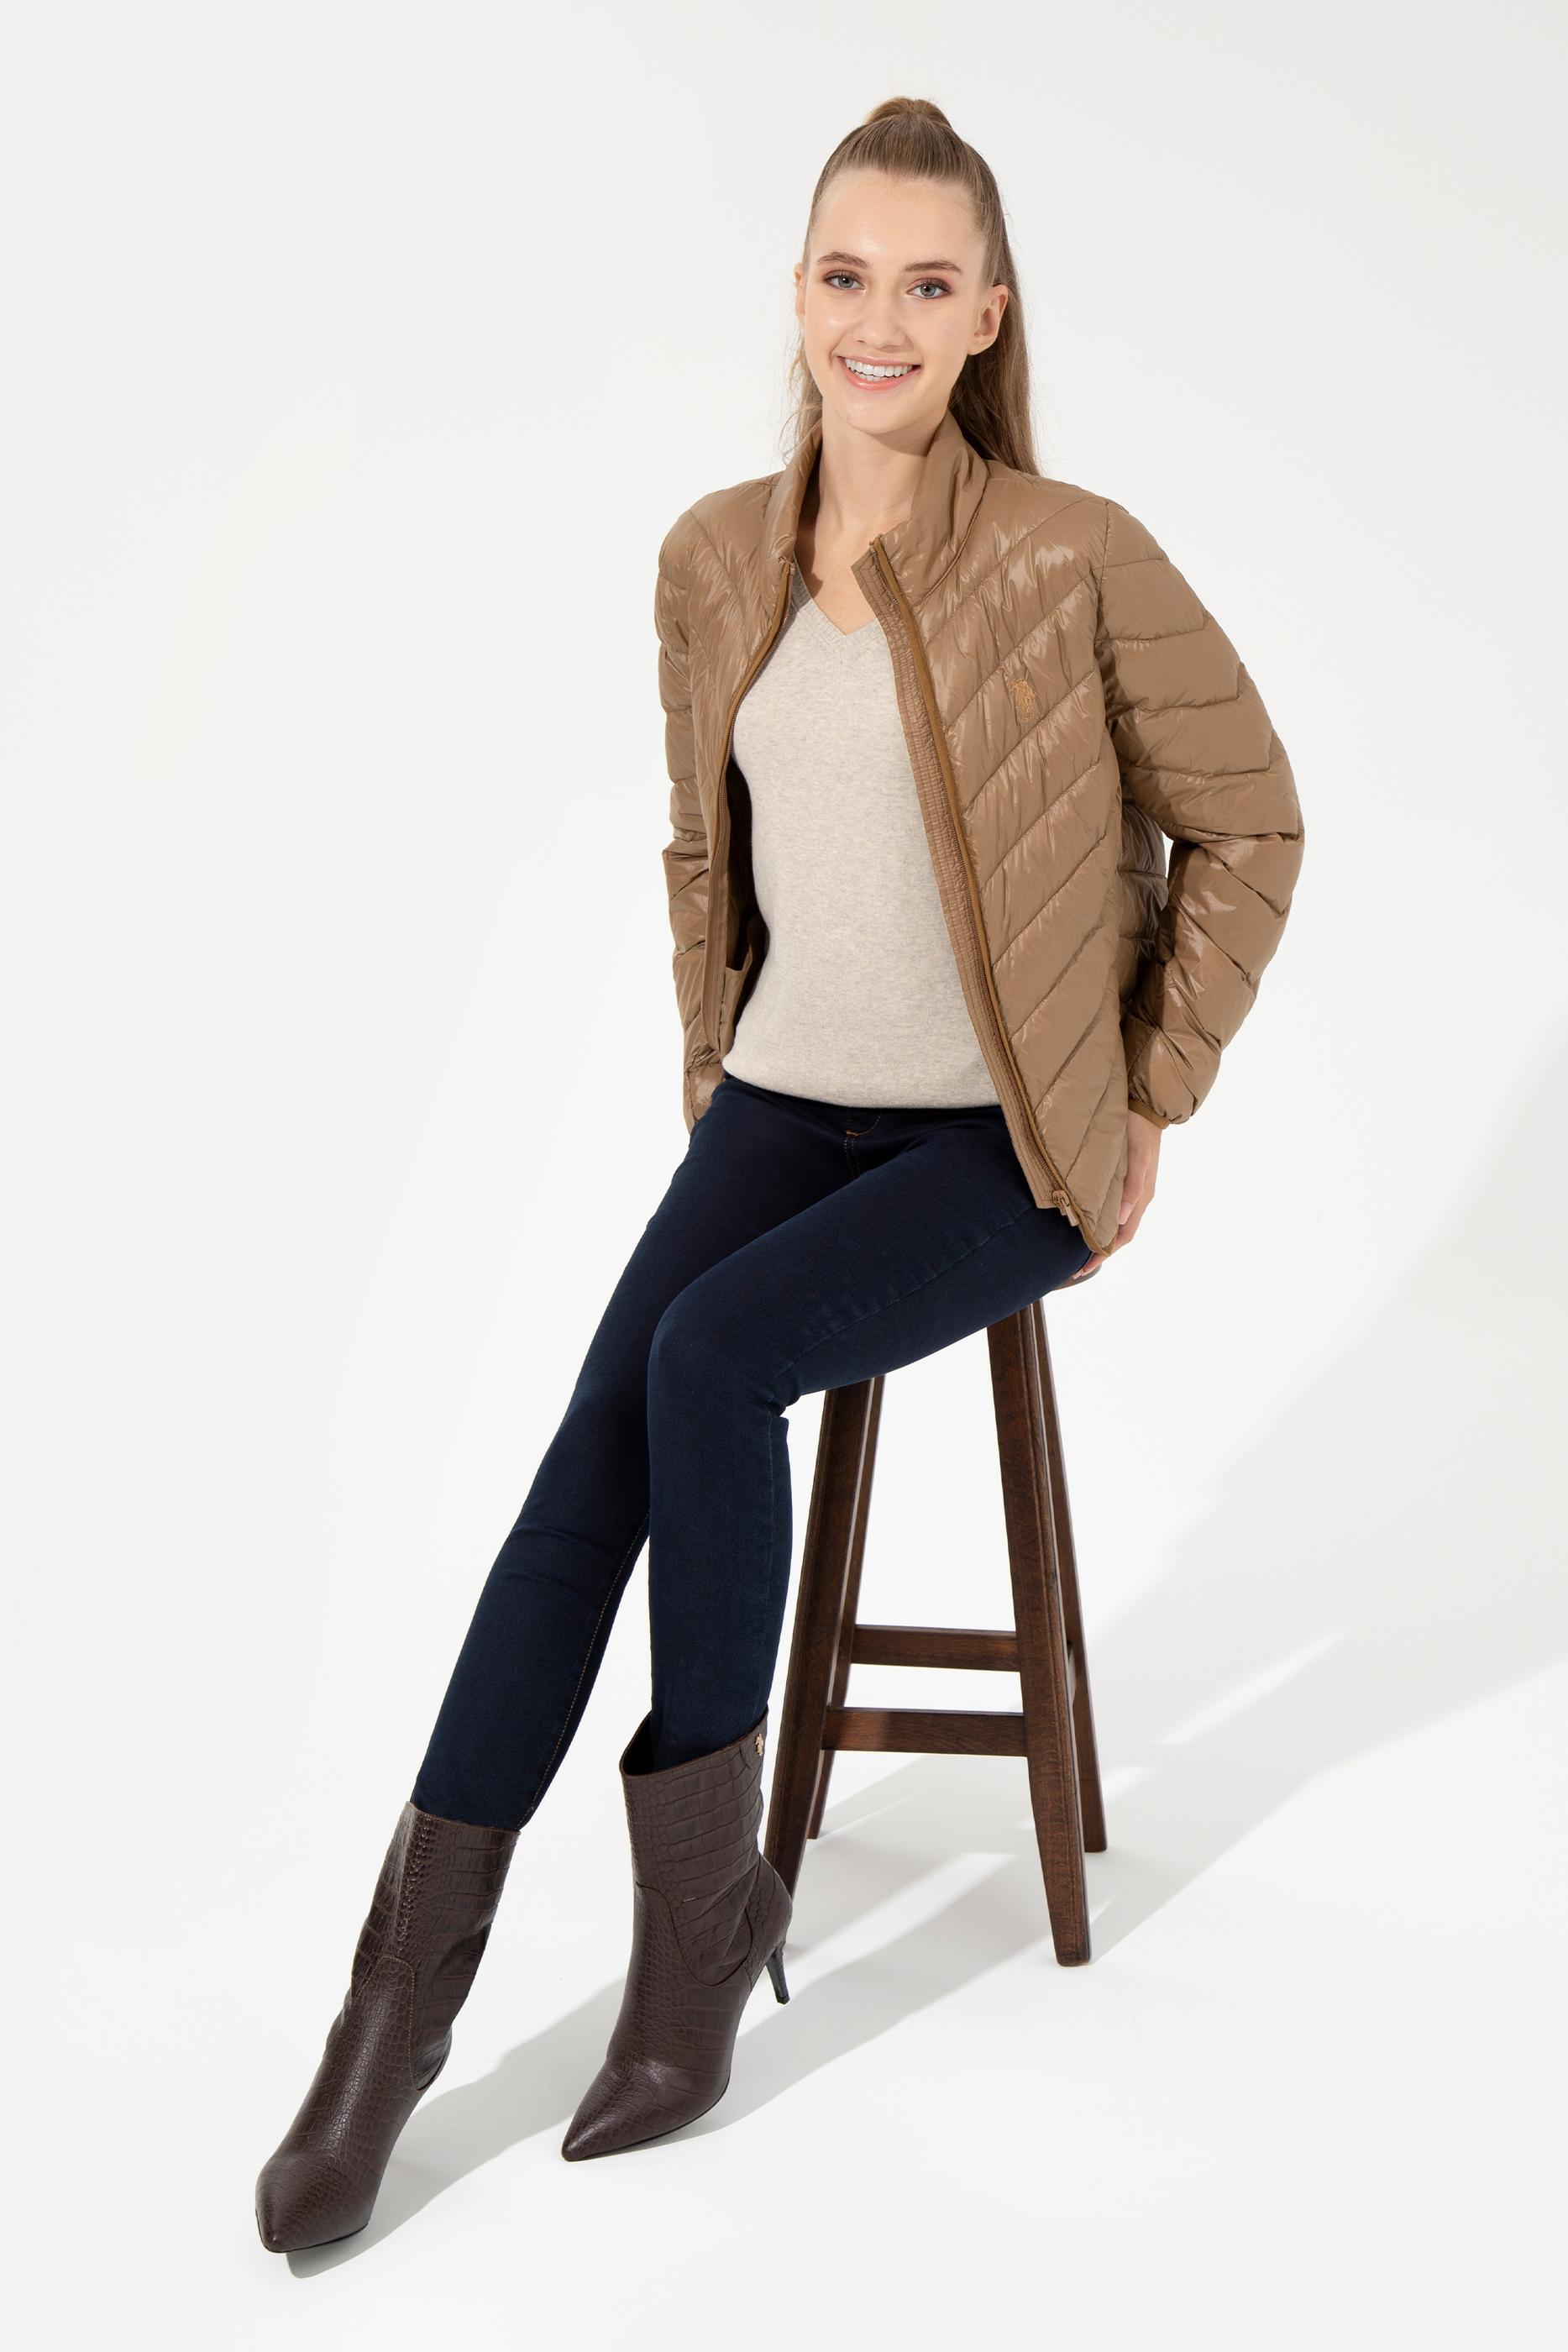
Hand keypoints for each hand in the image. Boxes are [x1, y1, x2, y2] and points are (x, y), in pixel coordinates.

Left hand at [1066, 1107, 1161, 1280]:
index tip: (1084, 1268)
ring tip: (1078, 1248)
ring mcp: (1131, 1189)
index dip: (1105, 1254)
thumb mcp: (1137, 1158)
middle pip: (1119, 1234)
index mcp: (1142, 1197)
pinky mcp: (1124, 1178)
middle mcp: (1137, 1198)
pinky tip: (1086, 1219)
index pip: (1123, 1236)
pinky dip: (1099, 1219)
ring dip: (1100, 1237)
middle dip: (1100, 1252)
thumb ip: (1131, 1187)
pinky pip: (1112, 1207)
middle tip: (1075, 1266)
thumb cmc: (1139, 1130)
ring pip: (1115, 1222)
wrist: (1144, 1105)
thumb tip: (1121, 1218)